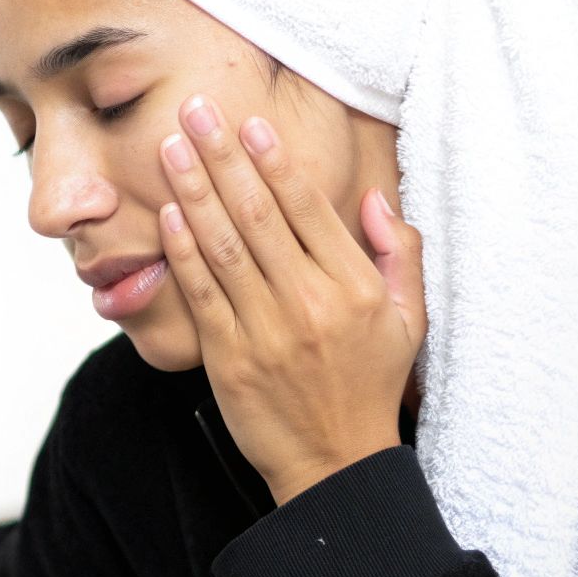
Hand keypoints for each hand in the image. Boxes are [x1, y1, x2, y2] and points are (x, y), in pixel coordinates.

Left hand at [155, 92, 425, 506]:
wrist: (335, 465)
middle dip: (222, 157)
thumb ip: (398, 254)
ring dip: (193, 191)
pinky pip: (202, 293)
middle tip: (195, 111)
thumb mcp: (409, 320)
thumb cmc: (369, 386)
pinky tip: (168, 214)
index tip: (249, 124)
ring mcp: (266, 330)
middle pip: (258, 214)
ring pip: (223, 245)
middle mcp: (310, 303)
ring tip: (170, 148)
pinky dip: (183, 250)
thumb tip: (373, 200)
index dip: (274, 160)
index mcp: (355, 288)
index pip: (308, 208)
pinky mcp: (229, 358)